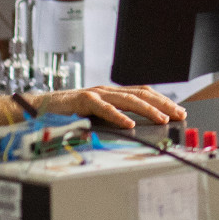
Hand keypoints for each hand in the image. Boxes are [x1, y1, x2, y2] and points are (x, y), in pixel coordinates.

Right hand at [33, 84, 184, 129]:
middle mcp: (107, 91)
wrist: (39, 109)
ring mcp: (95, 94)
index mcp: (113, 94)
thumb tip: (137, 129)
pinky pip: (103, 108)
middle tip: (178, 114)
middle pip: (141, 94)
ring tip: (161, 119)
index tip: (179, 111)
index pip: (144, 94)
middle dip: (163, 104)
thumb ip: (114, 119)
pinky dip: (117, 116)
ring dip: (147, 109)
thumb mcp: (97, 116)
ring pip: (127, 99)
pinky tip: (128, 124)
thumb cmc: (69, 114)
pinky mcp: (82, 100)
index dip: (163, 101)